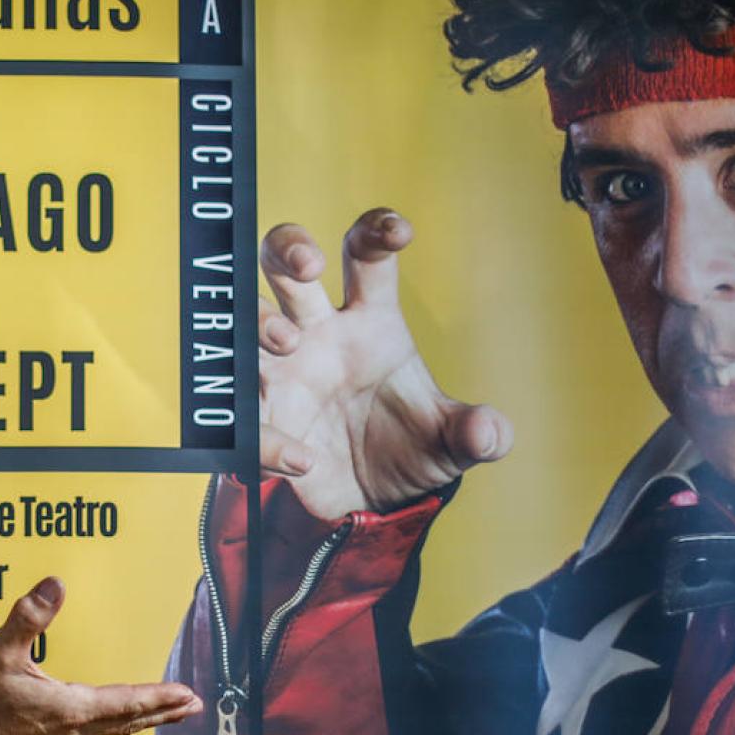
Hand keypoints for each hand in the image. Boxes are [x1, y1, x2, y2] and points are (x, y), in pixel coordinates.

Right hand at [0, 578, 201, 734]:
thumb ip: (29, 615)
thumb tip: (55, 584)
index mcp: (68, 708)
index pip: (126, 702)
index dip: (159, 697)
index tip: (189, 694)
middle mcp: (70, 728)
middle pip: (128, 720)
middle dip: (163, 712)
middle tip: (194, 707)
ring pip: (114, 727)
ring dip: (144, 718)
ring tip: (168, 712)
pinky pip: (95, 730)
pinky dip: (118, 722)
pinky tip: (116, 718)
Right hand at [260, 209, 512, 516]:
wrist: (371, 503)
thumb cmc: (410, 451)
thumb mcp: (451, 445)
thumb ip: (476, 435)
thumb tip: (489, 432)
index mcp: (369, 320)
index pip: (366, 258)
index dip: (376, 231)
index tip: (398, 233)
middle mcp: (317, 334)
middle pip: (286, 264)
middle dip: (290, 248)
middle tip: (309, 266)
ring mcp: (282, 371)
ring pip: (249, 319)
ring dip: (261, 321)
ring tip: (287, 343)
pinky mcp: (261, 417)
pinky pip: (244, 412)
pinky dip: (264, 434)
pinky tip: (301, 459)